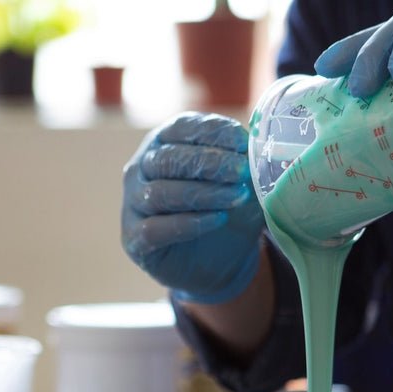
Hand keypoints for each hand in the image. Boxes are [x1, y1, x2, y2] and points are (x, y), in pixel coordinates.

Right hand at [122, 112, 264, 303]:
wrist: (221, 261)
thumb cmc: (229, 210)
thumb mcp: (244, 182)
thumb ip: (246, 163)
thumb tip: (258, 146)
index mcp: (165, 142)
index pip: (182, 128)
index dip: (213, 133)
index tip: (244, 143)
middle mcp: (143, 168)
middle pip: (169, 158)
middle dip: (209, 163)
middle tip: (242, 171)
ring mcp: (134, 203)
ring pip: (160, 192)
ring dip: (202, 193)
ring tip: (236, 197)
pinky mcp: (135, 239)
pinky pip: (155, 229)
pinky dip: (188, 223)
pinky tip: (217, 219)